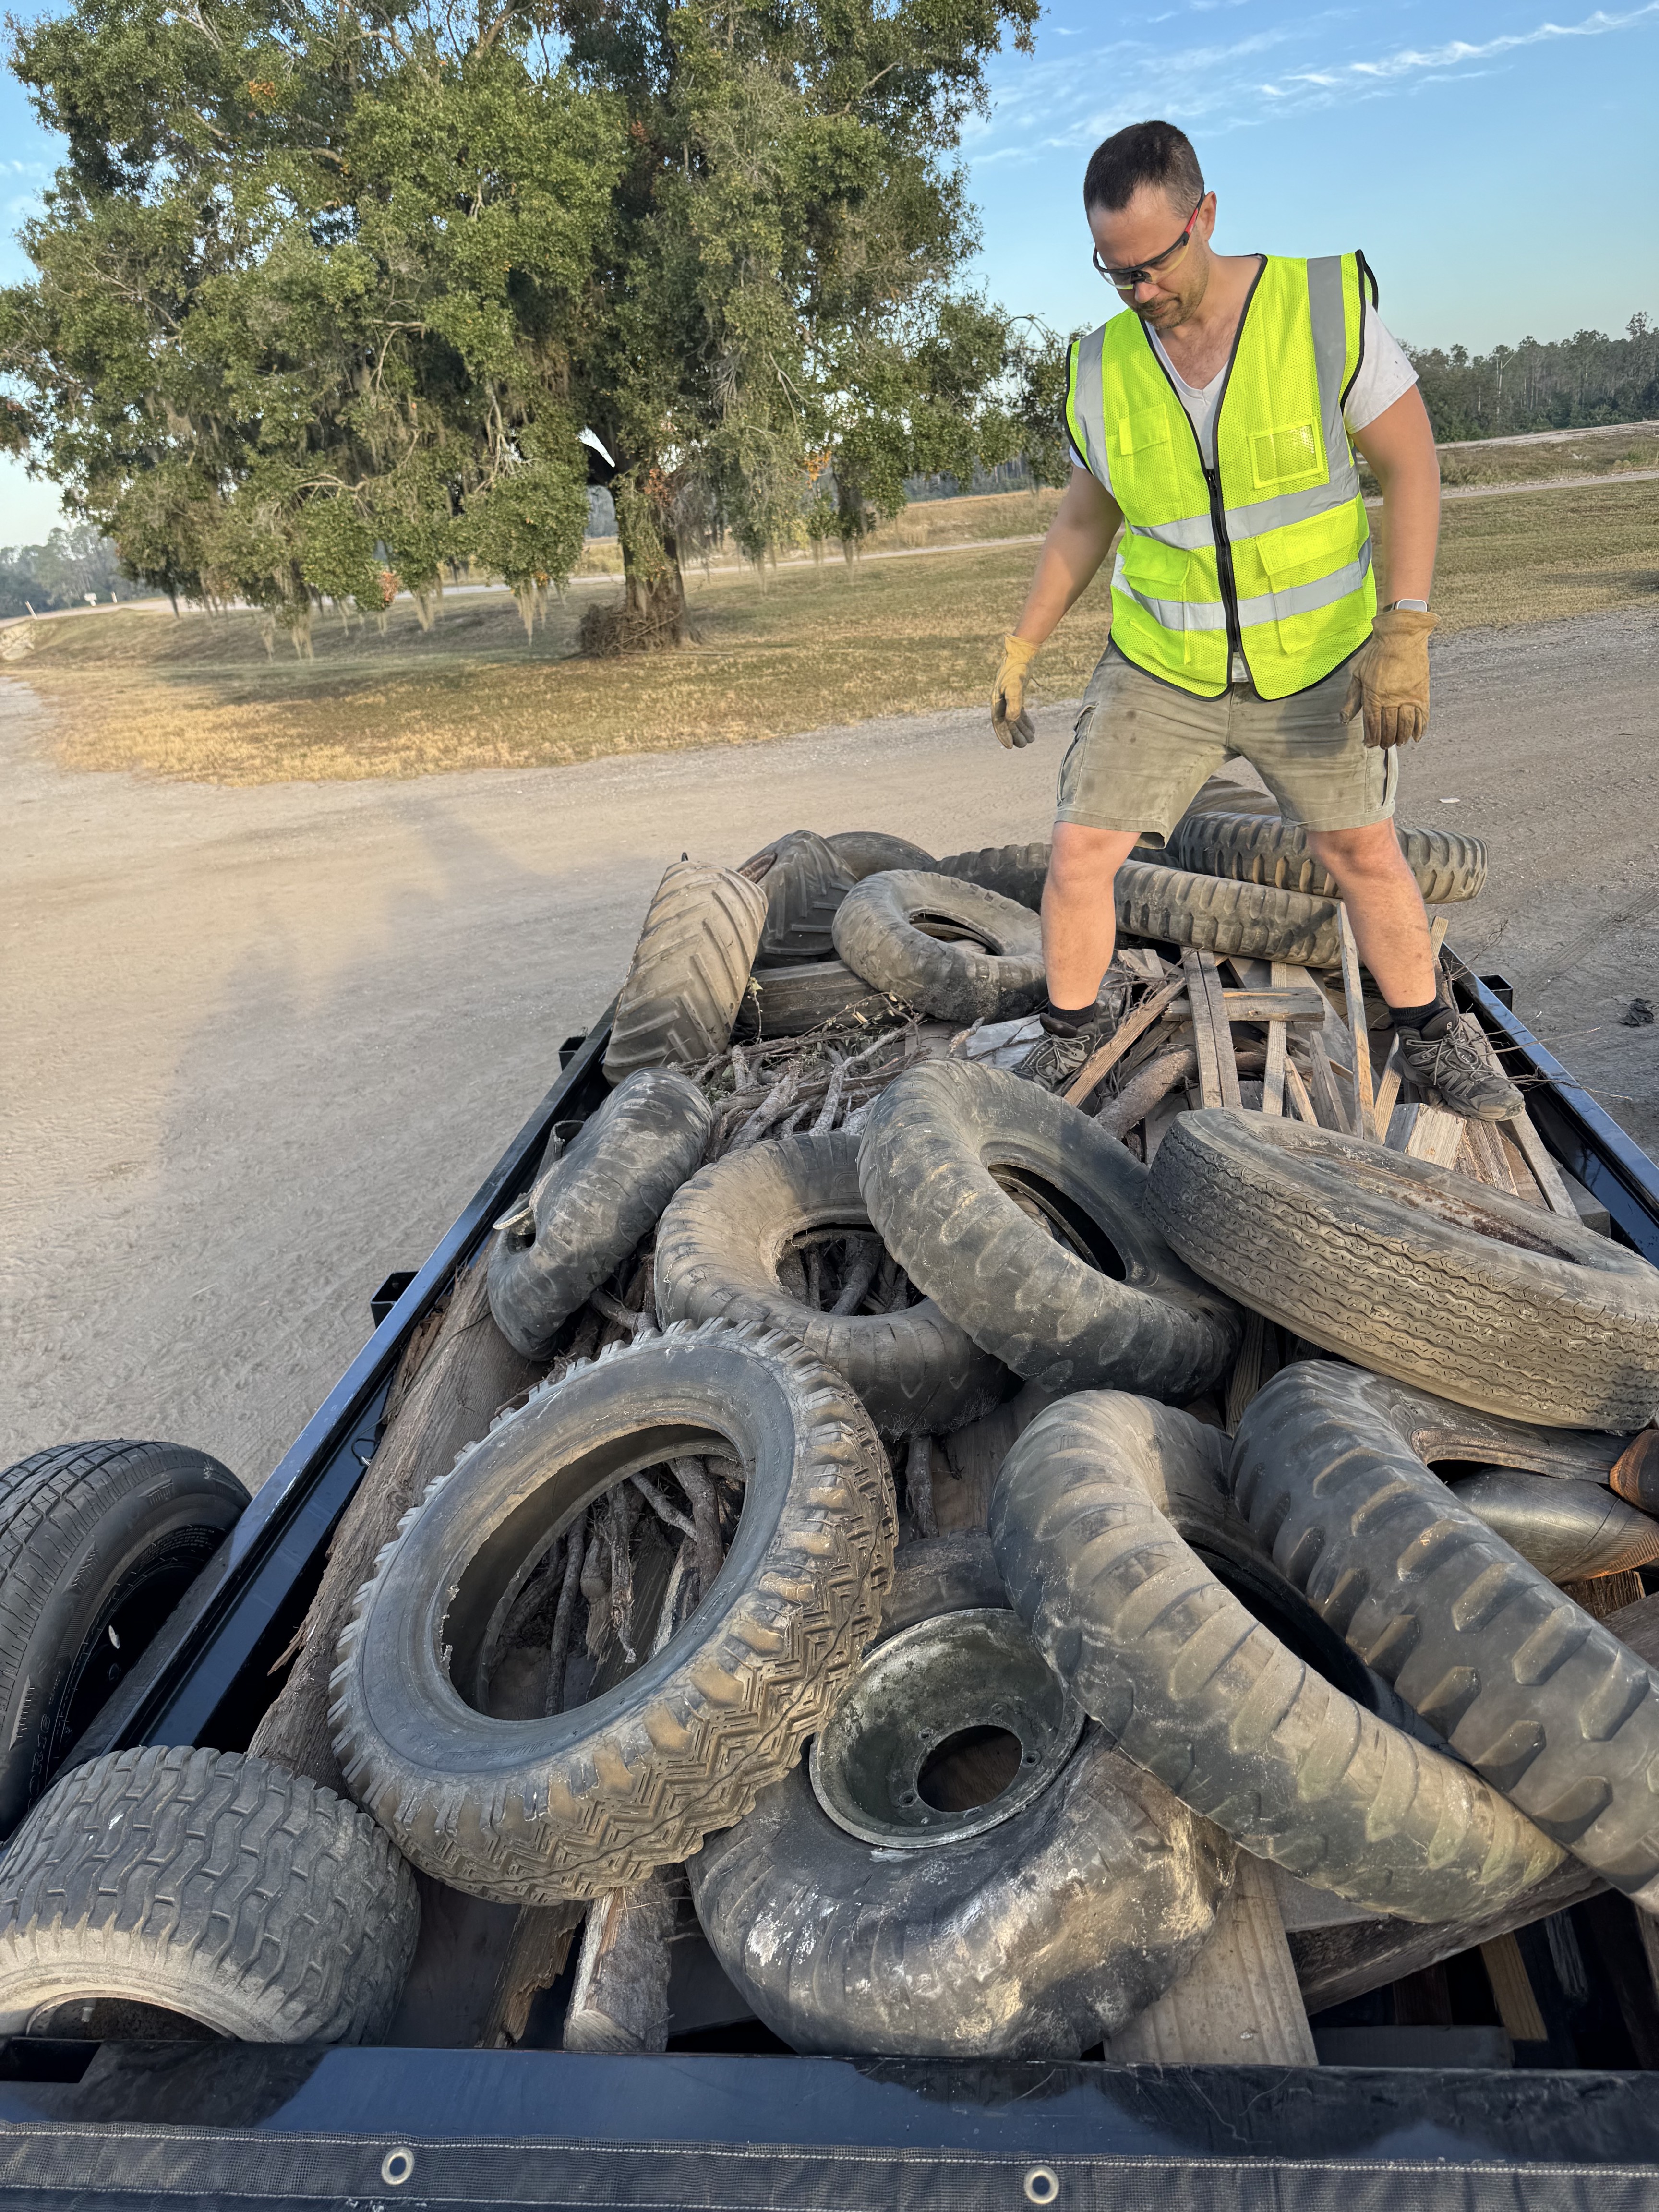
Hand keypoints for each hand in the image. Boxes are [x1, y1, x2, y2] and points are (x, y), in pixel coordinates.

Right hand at [991, 633, 1038, 748]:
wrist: (1020, 655)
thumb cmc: (1016, 671)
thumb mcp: (1015, 687)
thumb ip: (1014, 704)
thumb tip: (1012, 721)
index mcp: (996, 702)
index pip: (999, 724)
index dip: (1004, 736)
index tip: (1010, 747)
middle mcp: (1000, 703)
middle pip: (1007, 724)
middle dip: (1015, 735)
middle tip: (1025, 744)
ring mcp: (1007, 699)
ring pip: (1014, 719)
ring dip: (1021, 730)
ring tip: (1032, 739)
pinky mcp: (1016, 696)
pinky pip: (1019, 712)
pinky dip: (1025, 721)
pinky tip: (1032, 729)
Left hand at [1342, 606, 1437, 748]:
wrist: (1401, 637)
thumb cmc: (1376, 655)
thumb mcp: (1358, 675)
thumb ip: (1351, 699)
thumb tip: (1343, 720)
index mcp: (1374, 695)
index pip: (1372, 724)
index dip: (1371, 737)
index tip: (1369, 744)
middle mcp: (1391, 699)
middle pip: (1389, 728)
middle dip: (1385, 740)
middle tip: (1383, 745)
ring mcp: (1408, 697)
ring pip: (1405, 726)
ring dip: (1401, 738)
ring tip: (1397, 742)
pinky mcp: (1422, 693)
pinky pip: (1422, 716)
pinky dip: (1420, 729)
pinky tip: (1416, 737)